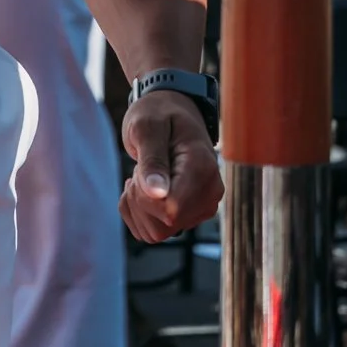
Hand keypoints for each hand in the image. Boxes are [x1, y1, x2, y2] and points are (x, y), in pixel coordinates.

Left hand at [120, 89, 224, 242]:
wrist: (170, 113)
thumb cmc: (159, 114)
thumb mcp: (146, 127)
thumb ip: (152, 160)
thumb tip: (158, 195)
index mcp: (203, 168)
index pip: (171, 210)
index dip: (145, 196)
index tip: (142, 168)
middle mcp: (209, 194)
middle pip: (162, 225)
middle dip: (139, 200)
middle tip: (141, 168)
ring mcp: (200, 208)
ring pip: (155, 233)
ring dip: (136, 206)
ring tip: (143, 174)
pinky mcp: (188, 217)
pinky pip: (151, 232)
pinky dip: (136, 212)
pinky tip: (143, 186)